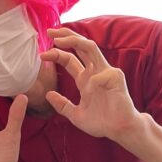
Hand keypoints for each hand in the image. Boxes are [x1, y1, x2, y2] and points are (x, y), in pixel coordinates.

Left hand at [41, 28, 140, 143]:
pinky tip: (90, 95)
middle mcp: (95, 71)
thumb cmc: (102, 122)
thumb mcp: (76, 115)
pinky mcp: (116, 77)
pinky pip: (99, 75)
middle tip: (49, 31)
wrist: (120, 130)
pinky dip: (91, 83)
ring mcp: (106, 72)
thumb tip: (48, 95)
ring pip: (90, 47)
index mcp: (85, 78)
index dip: (56, 54)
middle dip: (65, 35)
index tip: (42, 55)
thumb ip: (62, 105)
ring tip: (59, 41)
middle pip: (80, 45)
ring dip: (74, 40)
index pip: (69, 59)